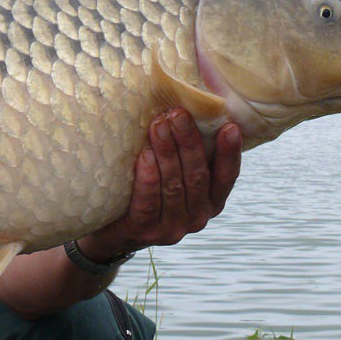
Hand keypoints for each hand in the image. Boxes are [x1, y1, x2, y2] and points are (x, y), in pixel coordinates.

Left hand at [78, 108, 241, 260]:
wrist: (111, 231)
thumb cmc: (147, 191)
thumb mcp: (174, 175)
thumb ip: (186, 155)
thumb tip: (187, 108)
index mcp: (211, 202)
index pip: (226, 177)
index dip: (229, 153)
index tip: (229, 127)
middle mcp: (197, 217)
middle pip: (197, 175)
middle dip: (188, 141)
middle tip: (178, 113)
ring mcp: (172, 227)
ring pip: (173, 185)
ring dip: (167, 152)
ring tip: (159, 125)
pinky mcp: (145, 231)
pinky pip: (148, 202)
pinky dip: (148, 178)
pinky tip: (144, 157)